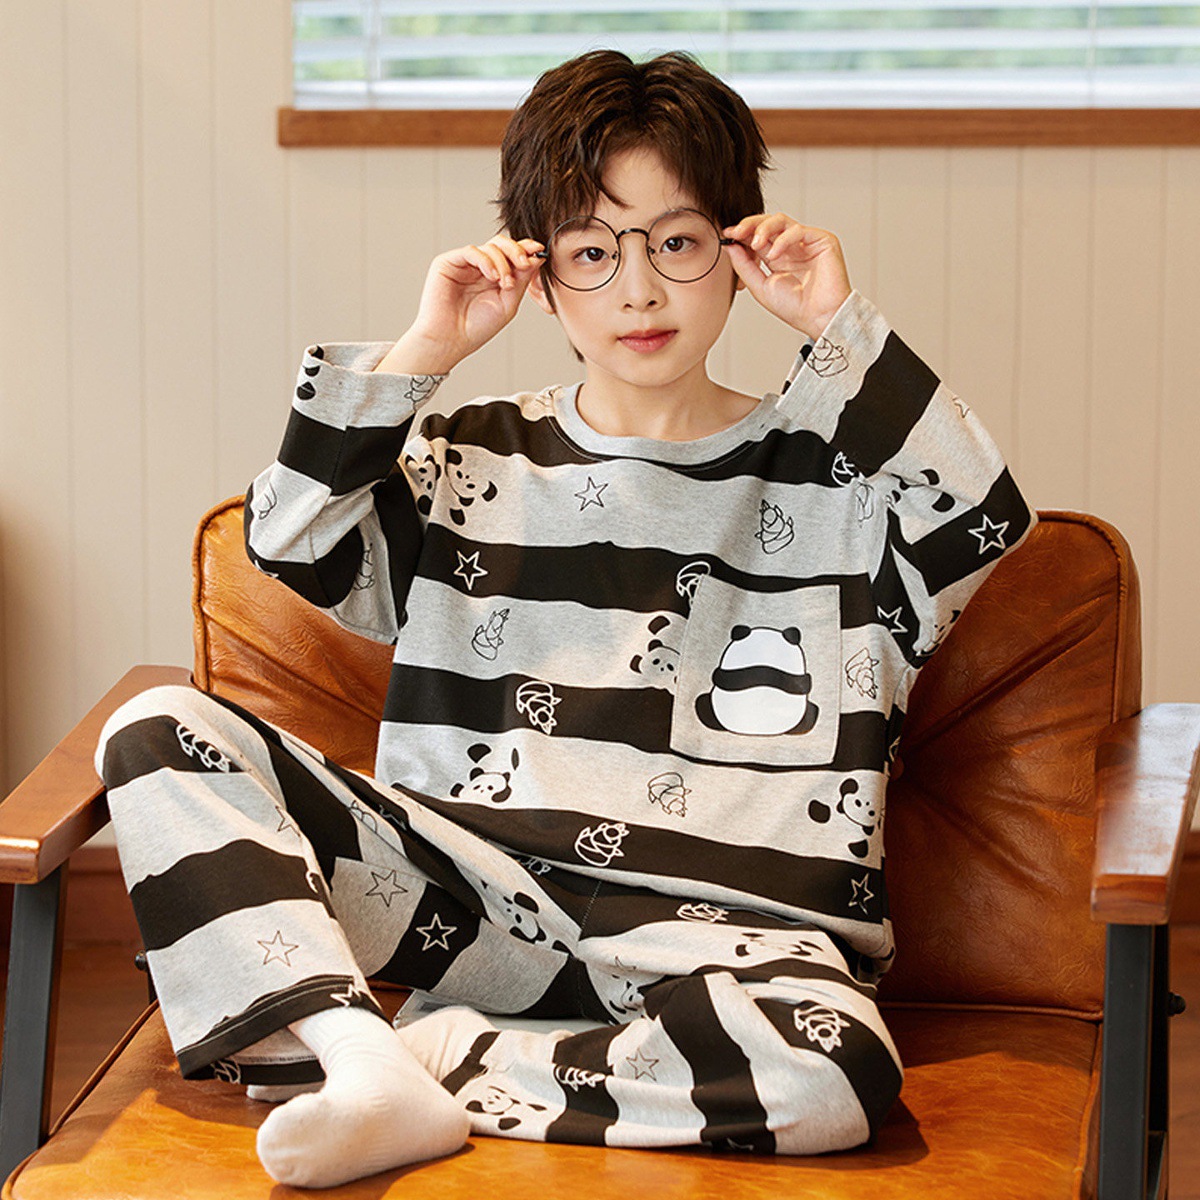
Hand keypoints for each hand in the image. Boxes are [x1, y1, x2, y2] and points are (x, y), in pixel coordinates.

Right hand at [376, 235, 543, 374]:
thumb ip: (522, 280)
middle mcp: (479, 268)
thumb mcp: (508, 304)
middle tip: (525, 264)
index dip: (526, 249)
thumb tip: (537, 257)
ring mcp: (464, 264)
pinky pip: (471, 251)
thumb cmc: (476, 328)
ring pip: (490, 247)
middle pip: (502, 244)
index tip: (539, 250)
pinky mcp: (447, 263)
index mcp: (494, 277)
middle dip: (517, 251)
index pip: (511, 255)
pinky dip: (486, 261)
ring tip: (505, 284)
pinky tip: (492, 277)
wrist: (450, 340)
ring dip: (503, 263)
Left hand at [723, 214, 851, 341]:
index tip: (727, 234)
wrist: (818, 318)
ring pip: (781, 220)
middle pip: (768, 223)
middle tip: (736, 232)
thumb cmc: (795, 307)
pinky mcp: (822, 240)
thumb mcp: (761, 286)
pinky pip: (797, 230)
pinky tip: (774, 255)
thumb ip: (744, 266)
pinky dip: (782, 240)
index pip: (758, 236)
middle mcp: (791, 247)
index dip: (742, 233)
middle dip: (750, 224)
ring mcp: (806, 242)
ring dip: (764, 228)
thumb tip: (729, 246)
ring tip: (755, 243)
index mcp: (778, 256)